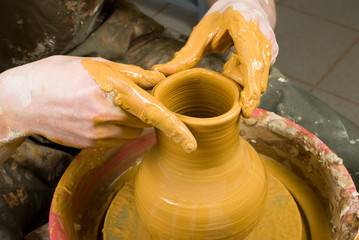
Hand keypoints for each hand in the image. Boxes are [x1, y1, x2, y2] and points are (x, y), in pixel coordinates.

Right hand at [0, 56, 195, 151]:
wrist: (23, 101)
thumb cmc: (57, 76)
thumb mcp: (94, 64)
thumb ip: (130, 73)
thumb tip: (156, 78)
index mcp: (112, 90)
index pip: (152, 112)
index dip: (174, 128)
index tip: (190, 142)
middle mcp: (108, 116)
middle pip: (145, 121)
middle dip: (144, 111)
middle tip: (127, 97)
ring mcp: (99, 133)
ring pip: (133, 131)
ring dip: (131, 120)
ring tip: (107, 104)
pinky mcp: (91, 144)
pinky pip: (117, 139)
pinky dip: (117, 128)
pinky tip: (98, 115)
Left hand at [152, 0, 278, 117]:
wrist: (245, 3)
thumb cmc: (223, 17)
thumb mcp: (201, 32)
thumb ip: (185, 56)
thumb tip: (161, 72)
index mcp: (243, 26)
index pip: (251, 63)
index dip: (250, 89)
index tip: (245, 110)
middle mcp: (262, 35)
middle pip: (259, 75)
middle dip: (249, 96)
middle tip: (240, 112)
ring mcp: (271, 44)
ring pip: (261, 77)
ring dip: (245, 84)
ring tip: (229, 68)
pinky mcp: (273, 52)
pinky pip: (260, 75)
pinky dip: (247, 77)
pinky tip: (234, 66)